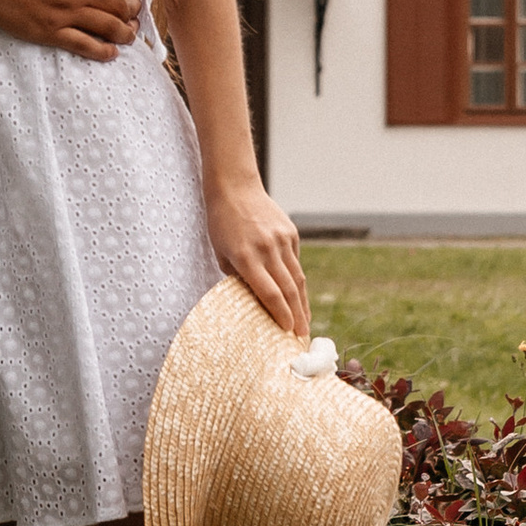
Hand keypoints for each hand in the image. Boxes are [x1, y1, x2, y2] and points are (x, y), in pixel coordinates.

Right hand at [0, 0, 143, 60]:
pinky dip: (103, 51)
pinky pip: (85, 45)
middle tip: (134, 17)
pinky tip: (111, 53)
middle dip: (132, 12)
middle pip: (120, 5)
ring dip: (125, 33)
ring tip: (129, 36)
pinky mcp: (50, 31)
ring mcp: (66, 12)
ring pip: (109, 26)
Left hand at [204, 171, 308, 338]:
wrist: (234, 188)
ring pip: (297, 278)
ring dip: (303, 303)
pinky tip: (298, 297)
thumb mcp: (222, 254)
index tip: (288, 331)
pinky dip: (297, 280)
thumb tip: (254, 300)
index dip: (281, 314)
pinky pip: (295, 262)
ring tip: (305, 322)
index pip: (270, 293)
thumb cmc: (220, 224)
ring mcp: (282, 240)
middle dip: (297, 316)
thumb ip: (238, 277)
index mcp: (247, 257)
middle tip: (302, 336)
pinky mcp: (290, 233)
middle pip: (289, 289)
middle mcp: (268, 249)